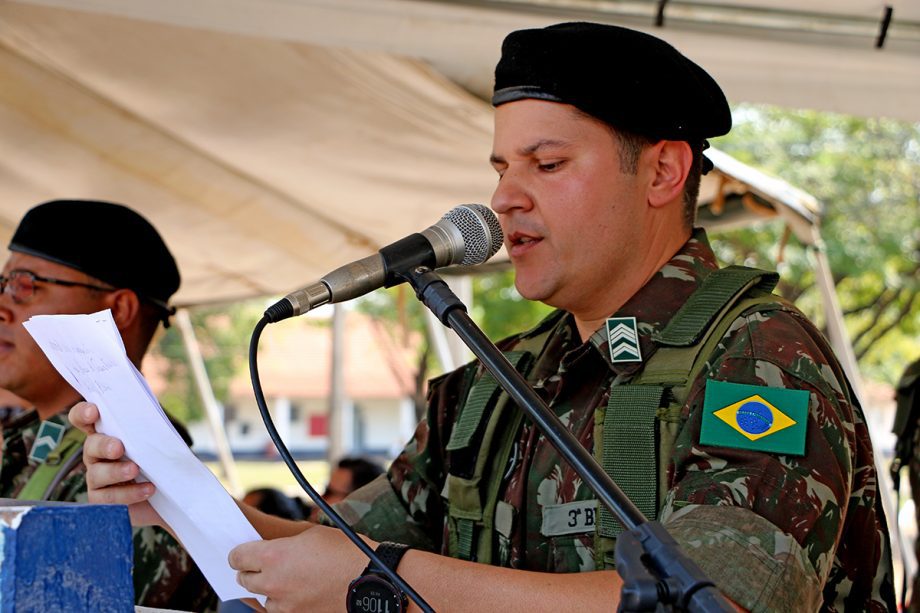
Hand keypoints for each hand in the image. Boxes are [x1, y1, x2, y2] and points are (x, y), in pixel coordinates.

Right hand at [68, 401, 162, 526]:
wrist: (167, 493)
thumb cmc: (157, 458)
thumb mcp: (156, 440)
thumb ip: (150, 427)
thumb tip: (153, 417)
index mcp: (105, 433)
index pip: (83, 419)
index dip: (83, 413)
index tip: (94, 412)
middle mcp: (95, 454)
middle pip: (90, 446)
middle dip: (104, 445)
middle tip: (118, 448)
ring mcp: (96, 477)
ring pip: (98, 473)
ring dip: (116, 471)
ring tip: (135, 470)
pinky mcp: (101, 499)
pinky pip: (110, 497)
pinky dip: (129, 493)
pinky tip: (147, 490)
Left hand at [229, 524, 370, 612]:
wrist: (369, 578)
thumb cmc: (345, 552)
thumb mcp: (310, 535)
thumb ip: (283, 544)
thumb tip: (270, 549)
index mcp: (273, 556)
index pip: (236, 557)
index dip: (239, 553)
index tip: (243, 552)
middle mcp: (272, 582)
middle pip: (243, 579)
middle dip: (250, 571)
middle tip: (261, 564)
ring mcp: (284, 604)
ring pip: (260, 598)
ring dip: (266, 589)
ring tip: (283, 579)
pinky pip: (278, 610)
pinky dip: (281, 602)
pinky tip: (294, 592)